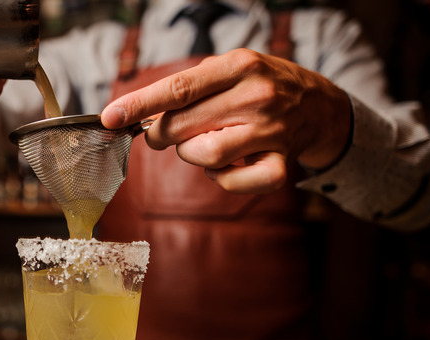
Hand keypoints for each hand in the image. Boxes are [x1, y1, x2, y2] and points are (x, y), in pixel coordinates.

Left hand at [101, 49, 351, 193]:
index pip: (178, 88)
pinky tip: (225, 165)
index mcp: (239, 66)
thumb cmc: (261, 86)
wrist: (320, 106)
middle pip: (182, 126)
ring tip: (204, 143)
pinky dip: (220, 179)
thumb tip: (142, 117)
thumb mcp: (231, 68)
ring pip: (203, 155)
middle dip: (161, 134)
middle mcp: (256, 96)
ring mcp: (271, 132)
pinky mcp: (281, 164)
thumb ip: (190, 88)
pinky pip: (233, 182)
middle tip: (164, 133)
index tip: (110, 116)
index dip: (139, 104)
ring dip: (191, 155)